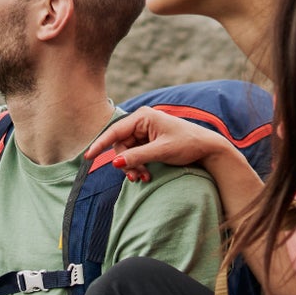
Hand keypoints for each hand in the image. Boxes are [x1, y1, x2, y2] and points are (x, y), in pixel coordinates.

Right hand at [86, 107, 235, 181]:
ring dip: (132, 167)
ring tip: (144, 177)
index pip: (115, 131)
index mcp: (143, 117)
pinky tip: (146, 174)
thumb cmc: (187, 144)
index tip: (88, 156)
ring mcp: (144, 132)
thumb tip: (115, 163)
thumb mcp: (161, 151)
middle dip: (126, 163)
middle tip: (136, 177)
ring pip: (126, 152)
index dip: (100, 144)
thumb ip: (137, 156)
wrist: (207, 148)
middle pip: (120, 145)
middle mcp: (141, 122)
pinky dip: (138, 166)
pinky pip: (134, 155)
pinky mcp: (148, 142)